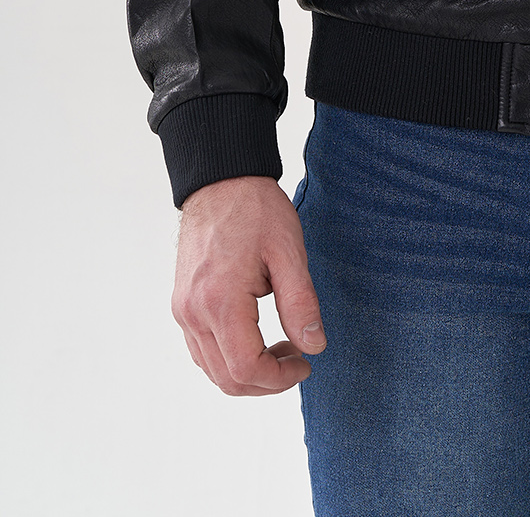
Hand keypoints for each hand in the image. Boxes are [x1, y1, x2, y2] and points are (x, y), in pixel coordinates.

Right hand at [172, 175, 325, 395]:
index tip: (305, 363)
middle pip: (226, 378)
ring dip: (248, 372)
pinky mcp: (182, 304)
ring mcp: (183, 309)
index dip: (280, 379)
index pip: (246, 369)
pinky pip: (201, 349)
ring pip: (212, 369)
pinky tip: (256, 338)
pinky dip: (228, 357)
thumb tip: (314, 346)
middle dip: (266, 381)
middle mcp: (193, 312)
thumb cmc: (256, 209)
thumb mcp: (288, 251)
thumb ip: (301, 303)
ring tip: (281, 346)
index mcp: (220, 301)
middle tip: (297, 358)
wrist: (221, 180)